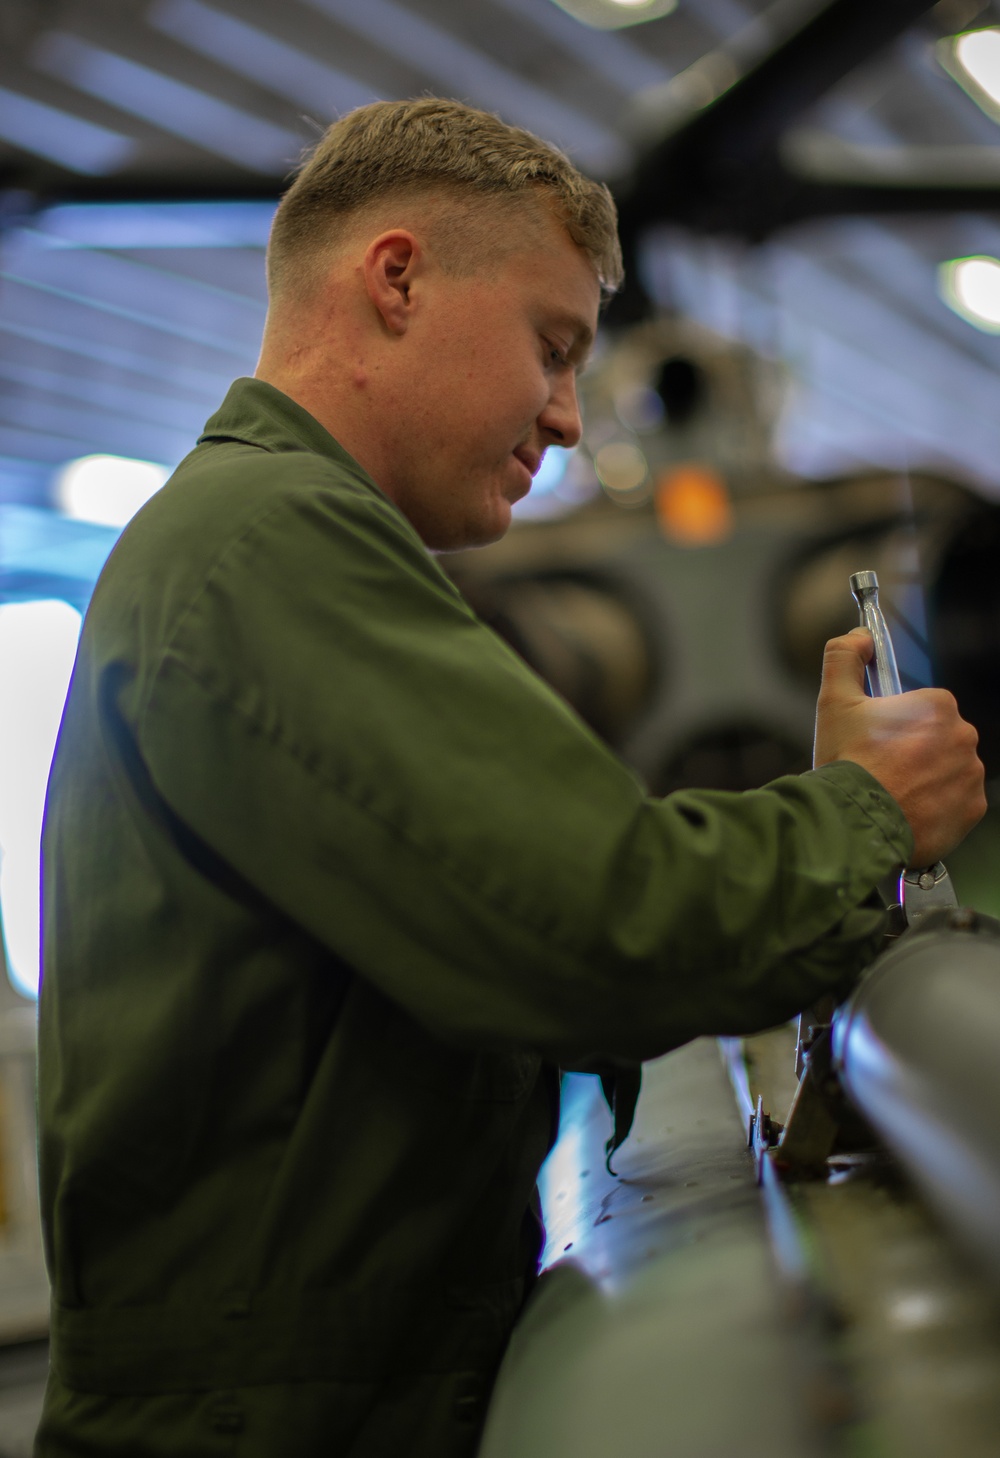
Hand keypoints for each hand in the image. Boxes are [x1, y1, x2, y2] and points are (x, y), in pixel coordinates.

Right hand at [813, 629, 985, 866]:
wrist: (854, 824)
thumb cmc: (847, 763)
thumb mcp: (834, 702)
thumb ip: (844, 657)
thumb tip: (860, 637)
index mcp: (937, 706)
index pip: (923, 708)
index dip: (896, 724)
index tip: (878, 741)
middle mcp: (963, 736)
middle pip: (938, 738)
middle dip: (914, 751)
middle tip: (882, 768)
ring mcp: (971, 774)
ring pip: (948, 769)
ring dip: (926, 777)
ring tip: (893, 791)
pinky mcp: (973, 808)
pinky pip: (957, 801)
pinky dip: (937, 805)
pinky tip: (909, 809)